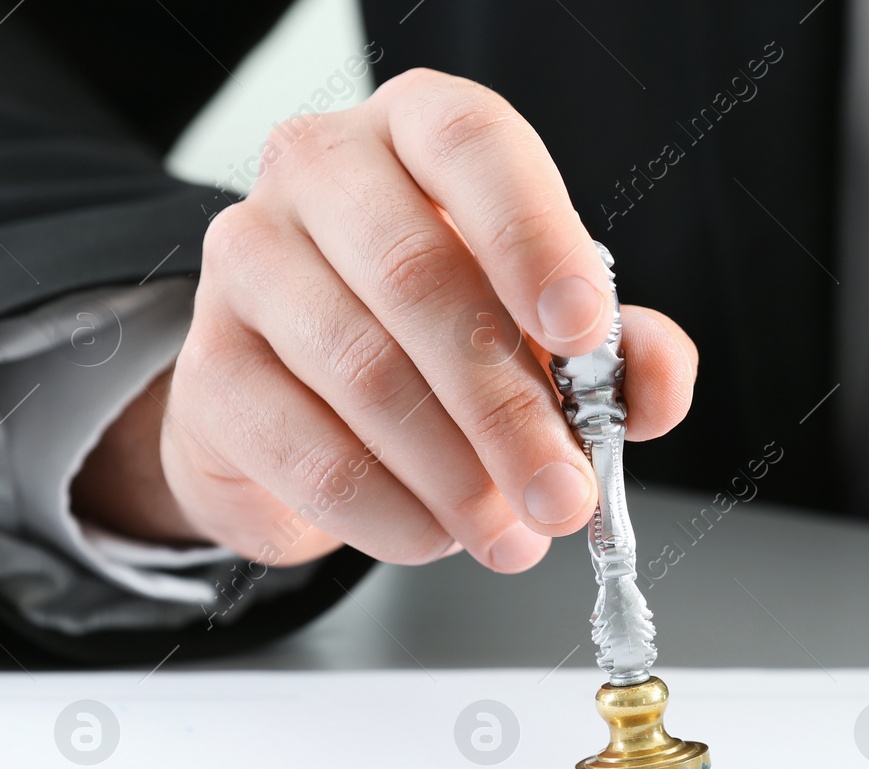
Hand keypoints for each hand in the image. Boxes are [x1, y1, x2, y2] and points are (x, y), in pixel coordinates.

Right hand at [72, 69, 695, 572]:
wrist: (304, 398)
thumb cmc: (439, 337)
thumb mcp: (545, 328)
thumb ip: (618, 351)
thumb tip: (659, 382)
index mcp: (421, 133)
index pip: (472, 146)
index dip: (533, 237)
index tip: (583, 332)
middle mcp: (321, 170)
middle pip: (417, 278)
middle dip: (507, 408)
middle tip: (564, 495)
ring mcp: (248, 262)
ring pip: (363, 374)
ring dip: (455, 477)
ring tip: (511, 535)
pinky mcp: (209, 367)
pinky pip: (306, 453)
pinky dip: (388, 513)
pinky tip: (434, 535)